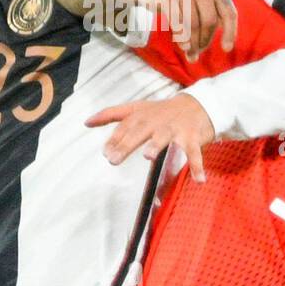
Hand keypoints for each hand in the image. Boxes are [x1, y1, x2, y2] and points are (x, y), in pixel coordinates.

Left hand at [86, 93, 215, 181]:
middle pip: (139, 132)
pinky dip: (197, 166)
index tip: (106, 152)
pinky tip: (198, 180)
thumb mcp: (136, 109)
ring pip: (164, 136)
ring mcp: (175, 129)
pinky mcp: (193, 137)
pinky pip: (194, 152)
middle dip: (127, 144)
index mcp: (142, 115)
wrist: (197, 105)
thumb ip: (111, 115)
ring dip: (156, 145)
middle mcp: (156, 121)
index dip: (115, 139)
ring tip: (148, 156)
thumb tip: (86, 122)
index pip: (124, 127)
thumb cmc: (161, 111)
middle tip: (114, 159)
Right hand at [130, 0, 236, 62]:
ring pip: (193, 24)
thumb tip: (224, 47)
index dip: (230, 32)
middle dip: (205, 40)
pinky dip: (181, 37)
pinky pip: (178, 22)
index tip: (226, 49)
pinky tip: (182, 45)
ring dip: (192, 43)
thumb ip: (212, 20)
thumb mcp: (200, 4)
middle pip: (210, 21)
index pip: (228, 12)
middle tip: (198, 52)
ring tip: (189, 52)